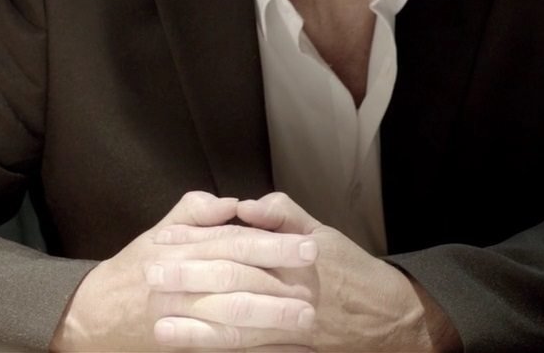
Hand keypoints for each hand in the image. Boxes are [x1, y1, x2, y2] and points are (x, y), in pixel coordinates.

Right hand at [51, 191, 318, 351]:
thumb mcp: (159, 232)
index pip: (232, 243)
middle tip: (315, 287)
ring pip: (229, 316)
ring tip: (304, 320)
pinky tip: (280, 349)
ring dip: (269, 320)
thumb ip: (194, 213)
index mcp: (180, 249)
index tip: (308, 245)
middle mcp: (179, 281)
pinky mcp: (182, 342)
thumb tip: (231, 203)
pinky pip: (219, 344)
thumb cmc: (133, 270)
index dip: (271, 243)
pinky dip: (252, 348)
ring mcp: (179, 315)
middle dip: (277, 284)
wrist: (94, 315)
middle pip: (235, 279)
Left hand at [159, 193, 459, 351]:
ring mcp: (295, 328)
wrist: (393, 319)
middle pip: (233, 286)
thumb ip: (284, 215)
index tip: (163, 242)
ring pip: (241, 330)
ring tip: (160, 328)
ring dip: (198, 330)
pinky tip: (196, 351)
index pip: (237, 246)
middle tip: (150, 279)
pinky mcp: (295, 351)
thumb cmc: (352, 272)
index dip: (197, 244)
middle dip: (189, 283)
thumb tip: (246, 206)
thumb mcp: (323, 233)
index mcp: (297, 256)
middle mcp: (295, 291)